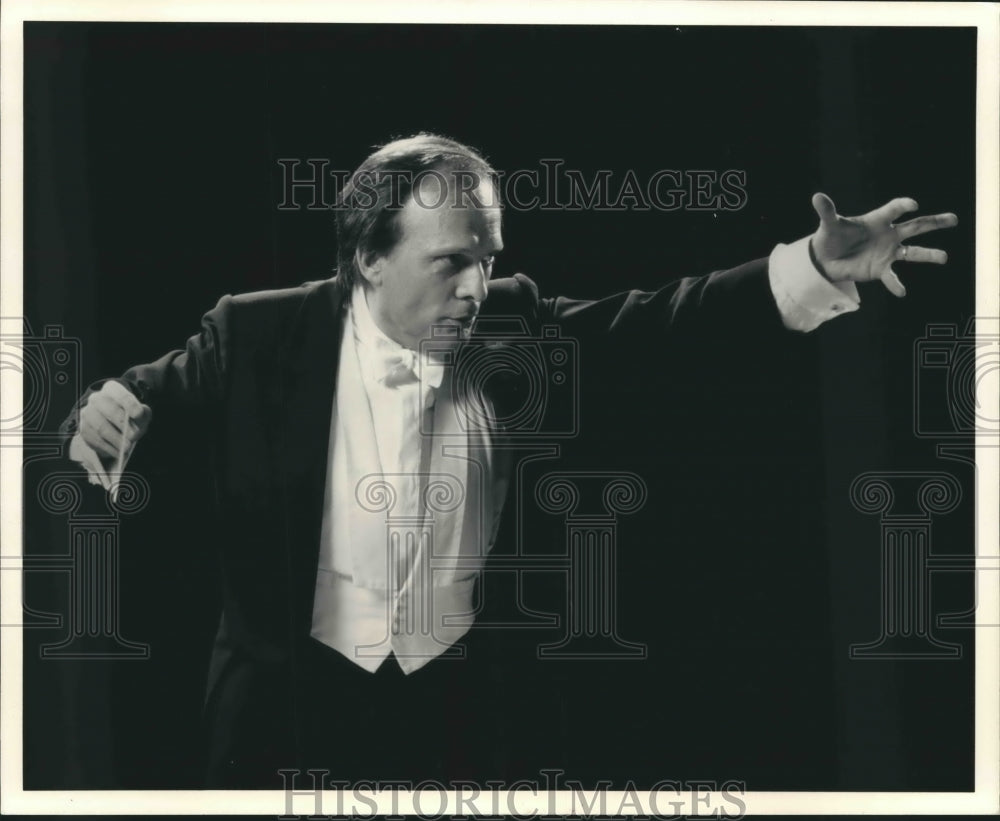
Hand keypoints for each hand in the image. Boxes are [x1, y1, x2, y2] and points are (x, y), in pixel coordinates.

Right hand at [77, 380, 151, 466]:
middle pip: (108, 410)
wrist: (113, 424)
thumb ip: (143, 412)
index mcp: (112, 389)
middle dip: (122, 424)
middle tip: (134, 435)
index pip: (120, 394)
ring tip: (127, 447)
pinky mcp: (84, 429)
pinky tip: (118, 452)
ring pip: (101, 427)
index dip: (129, 403)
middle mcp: (96, 399)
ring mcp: (88, 413)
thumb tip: (139, 416)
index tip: (138, 414)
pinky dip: (108, 447)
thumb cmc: (130, 416)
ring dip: (115, 439)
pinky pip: (95, 439)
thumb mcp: (140, 412)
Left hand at [809, 193, 957, 296]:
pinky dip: (895, 284)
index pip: (894, 209)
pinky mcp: (880, 269)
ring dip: (928, 254)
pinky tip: (901, 292)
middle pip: (915, 226)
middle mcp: (887, 234)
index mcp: (877, 220)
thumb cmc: (831, 237)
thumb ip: (827, 211)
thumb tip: (817, 197)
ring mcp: (887, 252)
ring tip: (944, 257)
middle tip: (953, 219)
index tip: (912, 205)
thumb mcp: (829, 224)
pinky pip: (891, 277)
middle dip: (934, 222)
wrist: (825, 259)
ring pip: (912, 252)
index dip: (903, 206)